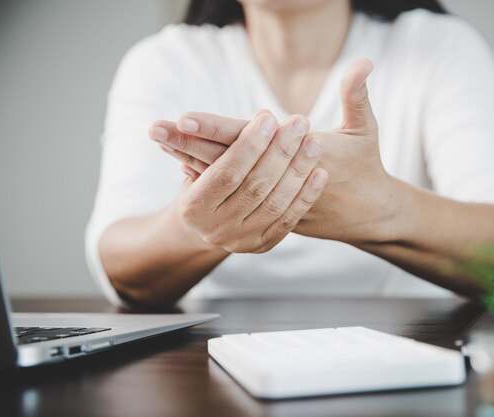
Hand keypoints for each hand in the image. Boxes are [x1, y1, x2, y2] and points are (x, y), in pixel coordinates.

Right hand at [149, 111, 327, 252]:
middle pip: (255, 187)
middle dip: (280, 152)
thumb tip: (174, 121)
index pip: (226, 173)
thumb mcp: (191, 164)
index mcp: (195, 206)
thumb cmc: (201, 184)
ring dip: (298, 170)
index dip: (248, 145)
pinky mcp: (263, 245)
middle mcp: (217, 228)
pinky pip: (289, 220)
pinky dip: (306, 196)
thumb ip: (190, 144)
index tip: (268, 116)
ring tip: (314, 141)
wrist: (206, 227)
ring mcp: (242, 240)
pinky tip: (319, 172)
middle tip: (299, 121)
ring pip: (275, 203)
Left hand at [150, 59, 393, 245]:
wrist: (365, 214)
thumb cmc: (365, 168)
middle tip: (156, 128)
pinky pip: (230, 191)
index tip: (184, 117)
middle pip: (224, 160)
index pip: (248, 141)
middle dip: (188, 143)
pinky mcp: (262, 206)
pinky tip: (181, 162)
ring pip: (221, 177)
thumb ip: (357, 95)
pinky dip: (206, 176)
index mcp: (292, 158)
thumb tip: (365, 60)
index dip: (216, 129)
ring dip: (189, 157)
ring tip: (160, 139)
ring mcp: (266, 198)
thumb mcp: (364, 131)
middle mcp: (274, 182)